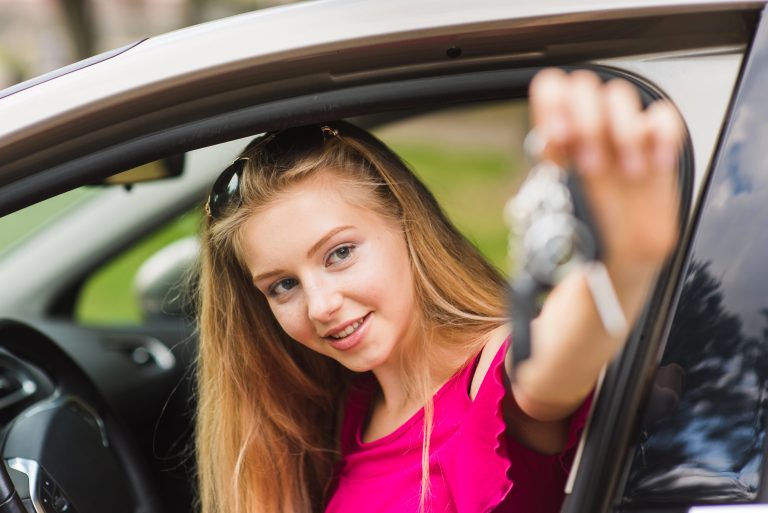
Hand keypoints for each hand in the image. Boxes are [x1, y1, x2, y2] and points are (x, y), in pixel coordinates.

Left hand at [528, 69, 683, 271]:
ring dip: (623, 131)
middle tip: (591, 165)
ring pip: (621, 95)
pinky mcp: (656, 144)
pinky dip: (662, 136)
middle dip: (587, 122)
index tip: (559, 137)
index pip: (551, 88)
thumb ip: (555, 173)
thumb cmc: (585, 232)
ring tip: (627, 172)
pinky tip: (653, 165)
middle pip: (585, 86)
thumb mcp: (560, 207)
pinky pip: (663, 116)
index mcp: (559, 137)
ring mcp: (623, 132)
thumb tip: (551, 146)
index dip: (553, 103)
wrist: (619, 258)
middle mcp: (589, 127)